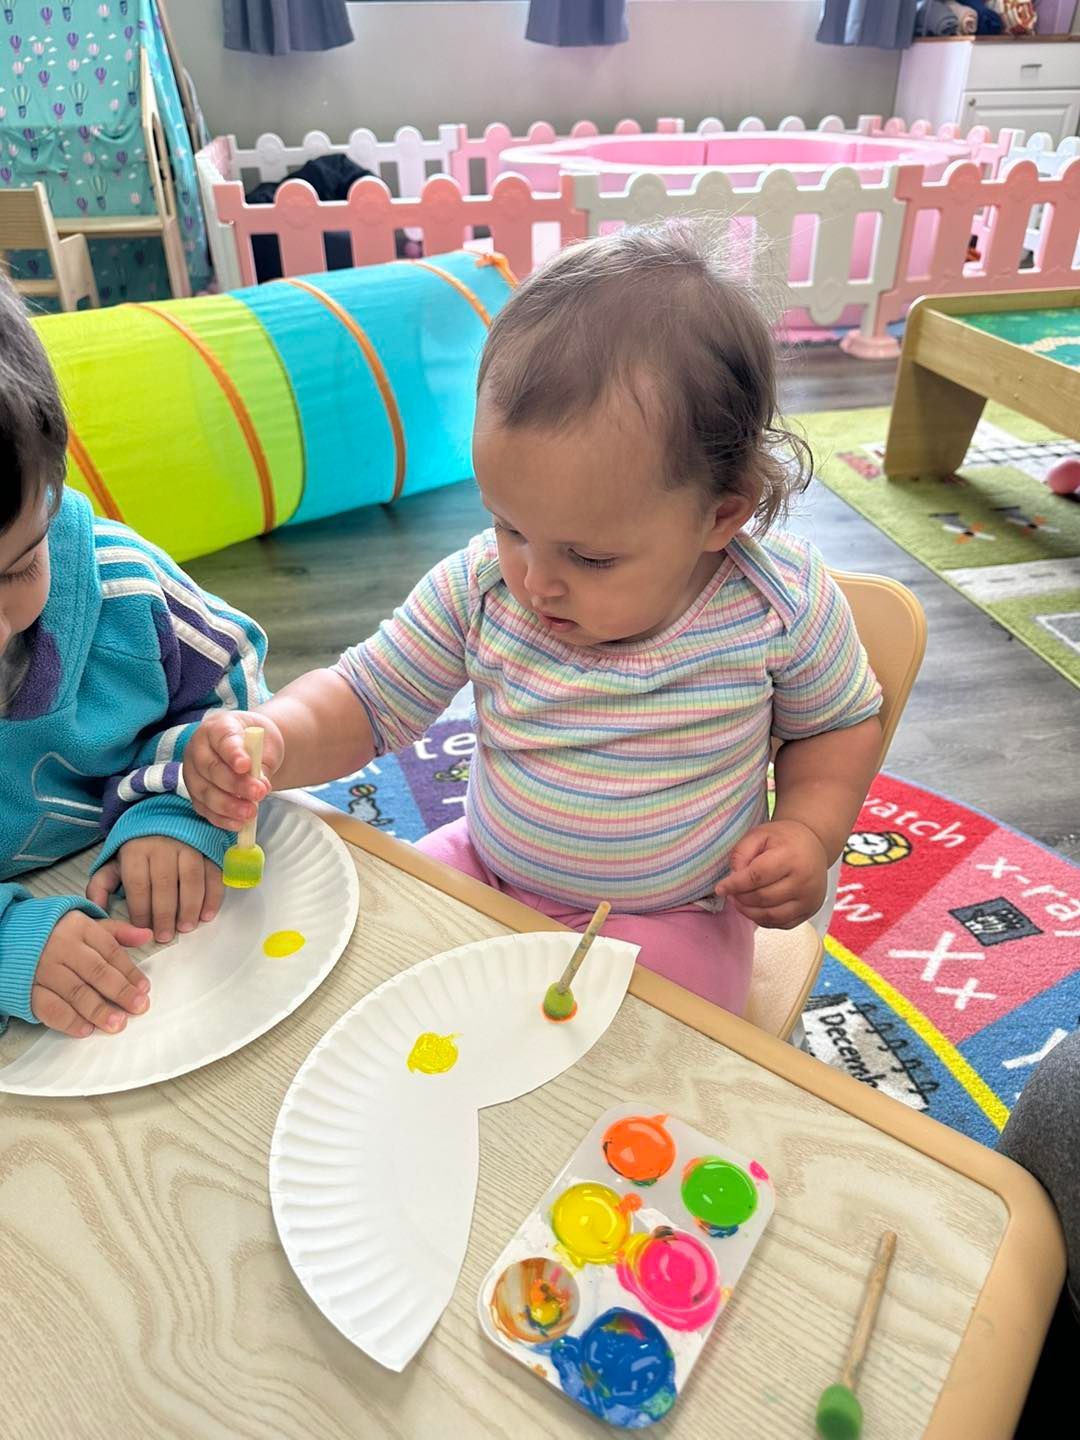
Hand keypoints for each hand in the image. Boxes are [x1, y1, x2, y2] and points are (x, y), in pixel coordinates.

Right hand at [32, 911, 151, 1037]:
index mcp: (80, 928)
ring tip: (117, 1023)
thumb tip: (147, 935)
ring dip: (98, 1010)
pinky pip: (49, 1007)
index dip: (129, 971)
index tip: (144, 989)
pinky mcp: (27, 988)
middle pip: (96, 972)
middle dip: (120, 992)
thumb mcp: (85, 925)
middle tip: (138, 1007)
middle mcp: (62, 947)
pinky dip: (68, 1020)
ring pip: (75, 992)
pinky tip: (85, 1029)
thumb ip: (116, 932)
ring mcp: (43, 968)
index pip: (110, 951)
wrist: (7, 937)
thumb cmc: (55, 933)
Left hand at [86, 836, 223, 944]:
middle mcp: (163, 846)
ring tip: (186, 927)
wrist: (165, 818)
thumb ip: (101, 885)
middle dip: (165, 914)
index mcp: (136, 850)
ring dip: (190, 907)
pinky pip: (213, 874)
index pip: (138, 884)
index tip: (143, 929)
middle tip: (165, 936)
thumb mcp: (114, 863)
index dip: (141, 910)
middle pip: (165, 884)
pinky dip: (212, 897)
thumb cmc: (138, 850)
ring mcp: (189, 846)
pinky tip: (207, 915)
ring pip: (191, 879)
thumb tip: (96, 909)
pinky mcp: (208, 849)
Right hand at [182, 710, 283, 830]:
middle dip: (235, 784)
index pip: (223, 739)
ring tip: (251, 812)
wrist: (248, 748)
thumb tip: (260, 786)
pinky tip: (238, 824)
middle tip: (259, 793)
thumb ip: (262, 762)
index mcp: (217, 728)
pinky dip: (222, 818)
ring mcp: (193, 772)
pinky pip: (205, 808)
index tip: (246, 765)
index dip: (233, 753)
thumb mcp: (266, 744)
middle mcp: (198, 748)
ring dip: (229, 805)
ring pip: (205, 792)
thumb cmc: (256, 743)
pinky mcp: (195, 793)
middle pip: (212, 768)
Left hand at [714, 819, 828, 929]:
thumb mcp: (759, 835)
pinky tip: (754, 908)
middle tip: (730, 893)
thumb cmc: (784, 839)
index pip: (757, 876)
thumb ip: (741, 853)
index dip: (735, 884)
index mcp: (791, 857)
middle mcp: (804, 881)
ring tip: (739, 900)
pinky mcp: (810, 911)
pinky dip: (762, 919)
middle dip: (740, 897)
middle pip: (762, 898)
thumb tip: (732, 878)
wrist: (813, 845)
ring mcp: (809, 899)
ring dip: (748, 911)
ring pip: (770, 915)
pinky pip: (780, 923)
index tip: (720, 888)